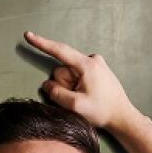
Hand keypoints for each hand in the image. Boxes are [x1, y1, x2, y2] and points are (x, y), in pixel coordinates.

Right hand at [24, 31, 142, 134]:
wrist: (123, 117)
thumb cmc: (103, 111)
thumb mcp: (75, 106)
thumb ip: (56, 93)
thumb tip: (47, 85)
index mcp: (87, 65)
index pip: (59, 51)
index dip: (42, 43)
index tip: (28, 35)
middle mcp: (92, 60)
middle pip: (62, 69)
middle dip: (63, 85)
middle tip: (77, 99)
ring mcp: (95, 64)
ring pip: (69, 74)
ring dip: (71, 87)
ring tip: (85, 99)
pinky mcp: (97, 70)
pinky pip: (77, 76)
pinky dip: (77, 87)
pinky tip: (88, 96)